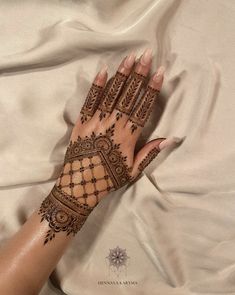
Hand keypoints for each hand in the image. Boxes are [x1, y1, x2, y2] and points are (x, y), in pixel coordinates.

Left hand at [38, 49, 176, 243]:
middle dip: (139, 74)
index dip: (152, 89)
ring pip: (111, 94)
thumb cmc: (109, 179)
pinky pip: (90, 101)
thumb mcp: (133, 170)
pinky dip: (97, 86)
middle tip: (146, 54)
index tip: (159, 72)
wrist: (80, 185)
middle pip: (129, 96)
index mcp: (128, 136)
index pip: (144, 107)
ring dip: (121, 75)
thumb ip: (150, 152)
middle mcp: (114, 124)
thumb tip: (169, 139)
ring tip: (129, 57)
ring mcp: (96, 121)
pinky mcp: (82, 122)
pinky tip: (103, 71)